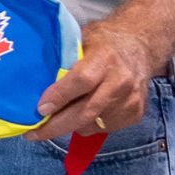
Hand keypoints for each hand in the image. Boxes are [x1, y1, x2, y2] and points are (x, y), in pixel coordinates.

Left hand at [28, 23, 158, 141]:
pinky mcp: (135, 114)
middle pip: (86, 111)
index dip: (59, 96)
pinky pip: (104, 129)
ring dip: (70, 126)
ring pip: (93, 125)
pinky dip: (88, 126)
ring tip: (56, 120)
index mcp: (104, 58)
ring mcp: (130, 100)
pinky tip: (81, 115)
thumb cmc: (103, 42)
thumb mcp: (81, 40)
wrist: (141, 46)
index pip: (81, 81)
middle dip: (56, 126)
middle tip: (33, 134)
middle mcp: (120, 82)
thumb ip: (63, 60)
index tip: (40, 110)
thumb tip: (34, 82)